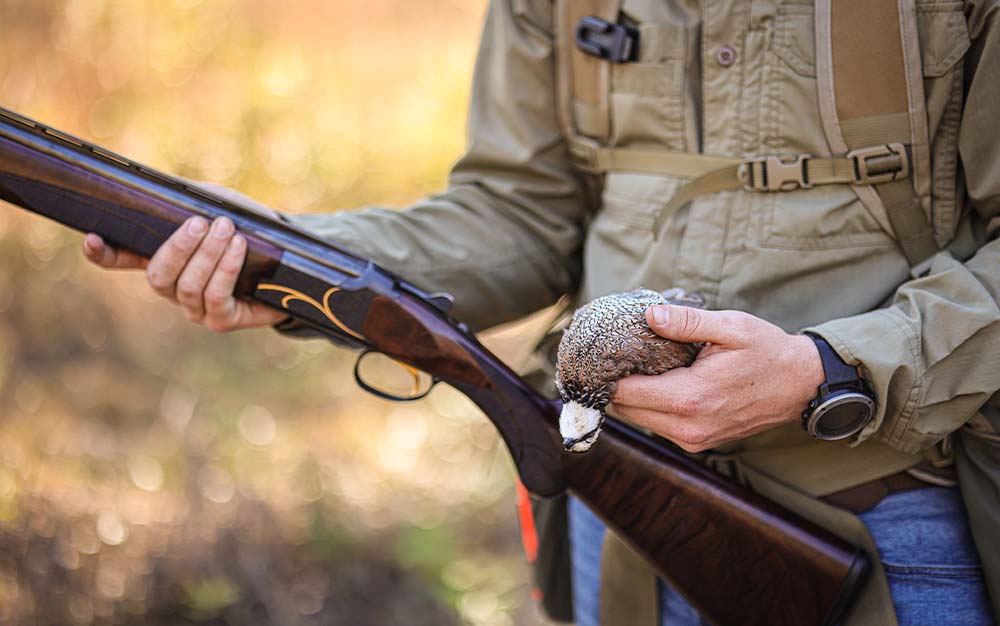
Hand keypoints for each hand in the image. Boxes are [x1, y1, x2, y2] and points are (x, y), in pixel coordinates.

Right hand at [82, 216, 286, 331]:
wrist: (292, 262)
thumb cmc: (250, 229)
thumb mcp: (221, 204)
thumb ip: (195, 198)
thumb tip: (174, 192)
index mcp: (164, 259)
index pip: (121, 260)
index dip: (102, 253)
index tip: (92, 238)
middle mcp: (174, 289)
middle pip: (157, 276)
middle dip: (177, 248)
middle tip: (199, 223)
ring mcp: (196, 308)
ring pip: (187, 286)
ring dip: (207, 255)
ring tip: (227, 230)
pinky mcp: (222, 321)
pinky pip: (215, 297)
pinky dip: (225, 269)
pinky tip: (238, 249)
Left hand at [610, 304, 824, 452]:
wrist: (801, 386)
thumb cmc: (767, 352)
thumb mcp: (730, 327)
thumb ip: (686, 322)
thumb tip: (649, 315)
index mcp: (689, 398)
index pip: (624, 393)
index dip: (609, 372)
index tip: (606, 351)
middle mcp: (686, 428)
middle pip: (625, 410)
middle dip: (617, 383)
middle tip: (619, 355)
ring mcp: (692, 440)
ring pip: (639, 420)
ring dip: (633, 396)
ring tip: (639, 366)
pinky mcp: (697, 443)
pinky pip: (658, 425)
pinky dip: (651, 406)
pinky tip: (660, 382)